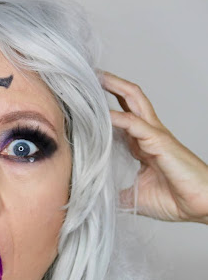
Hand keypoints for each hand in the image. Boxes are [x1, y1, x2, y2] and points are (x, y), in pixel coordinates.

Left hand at [101, 71, 207, 223]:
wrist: (201, 206)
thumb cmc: (175, 200)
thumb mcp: (135, 197)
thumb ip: (116, 193)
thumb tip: (96, 199)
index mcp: (142, 145)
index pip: (122, 117)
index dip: (104, 106)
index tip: (83, 98)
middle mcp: (149, 135)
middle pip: (129, 98)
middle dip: (110, 83)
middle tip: (89, 73)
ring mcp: (155, 135)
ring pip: (134, 100)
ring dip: (114, 87)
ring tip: (95, 76)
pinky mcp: (160, 142)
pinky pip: (135, 124)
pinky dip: (117, 117)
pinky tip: (101, 114)